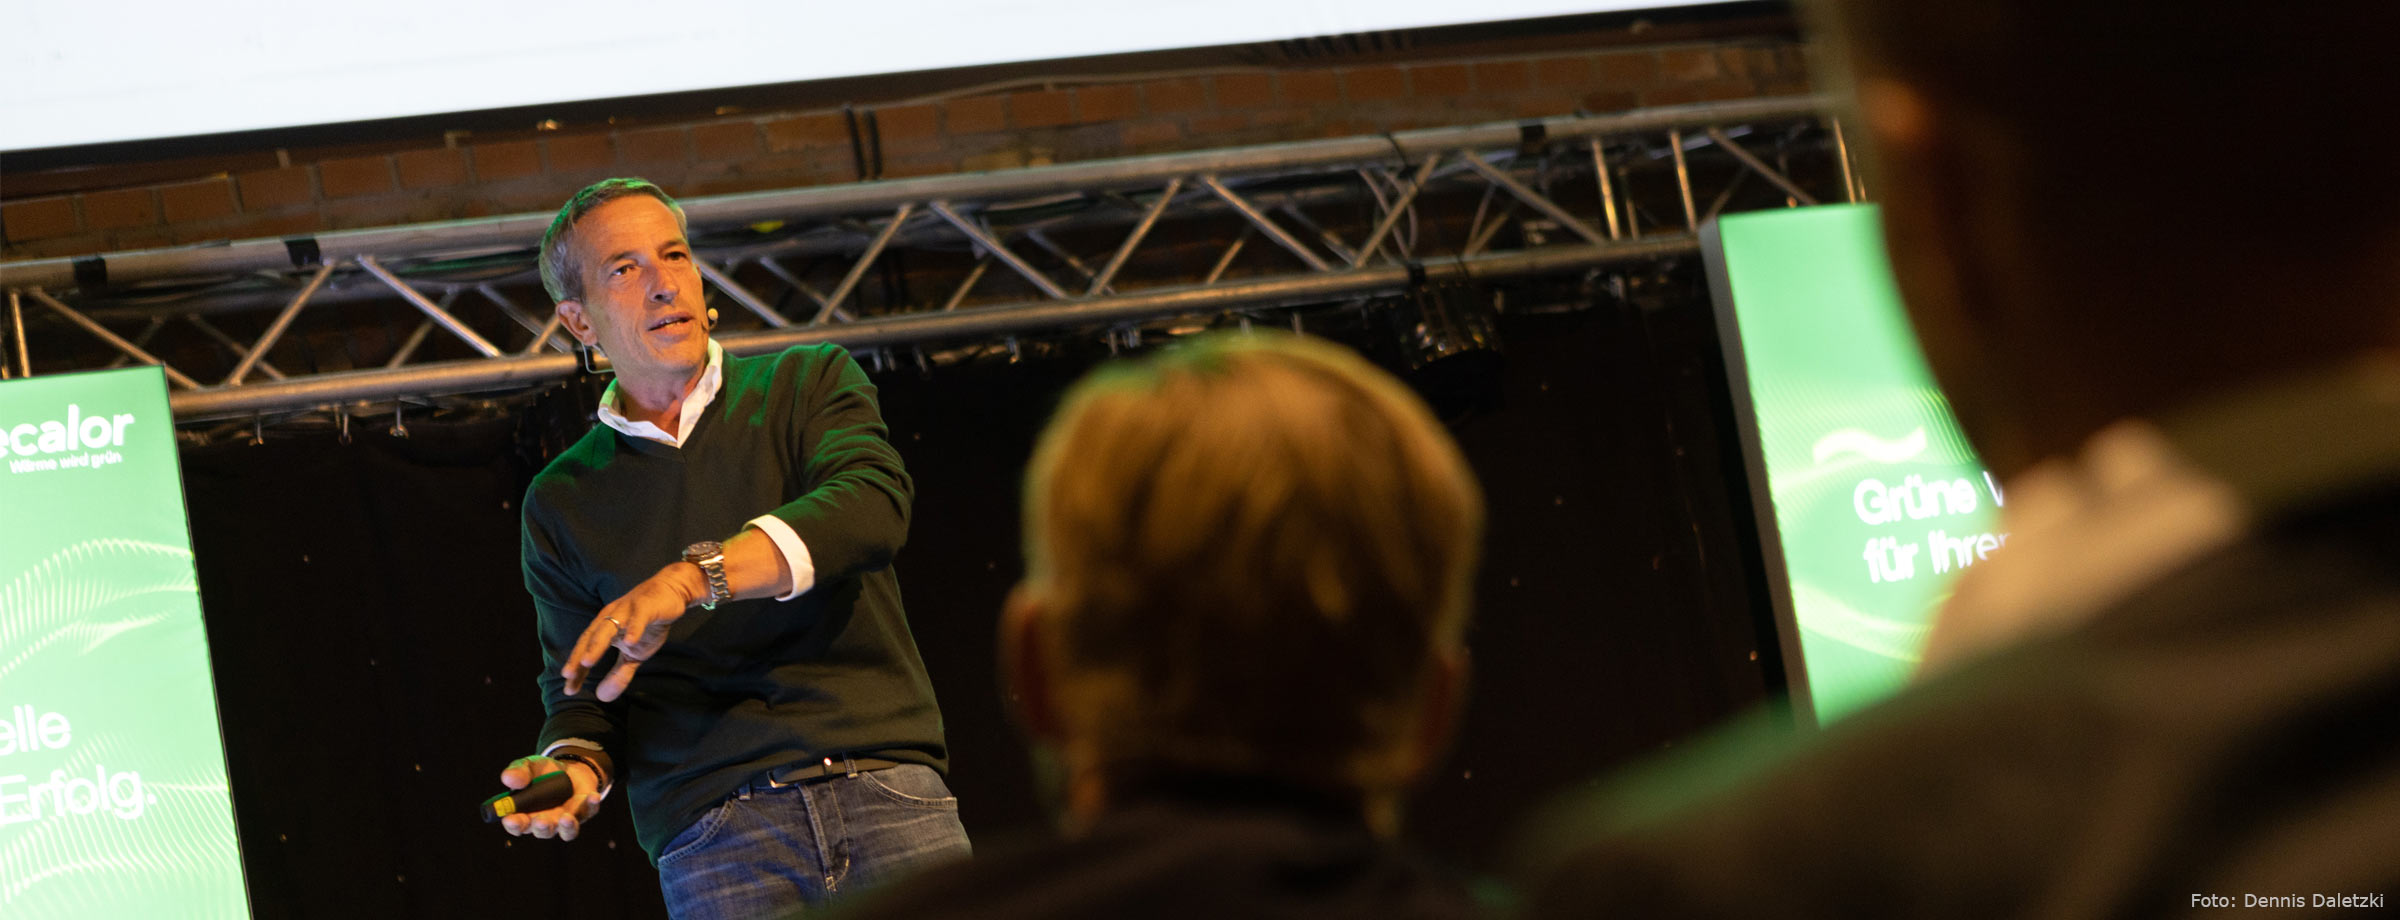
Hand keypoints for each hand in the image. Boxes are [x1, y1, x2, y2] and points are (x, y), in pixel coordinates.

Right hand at [495, 754, 602, 840]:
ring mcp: (567, 819)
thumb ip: (518, 771)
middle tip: (540, 821)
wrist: (569, 768)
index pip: (517, 825)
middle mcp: (547, 822)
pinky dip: (591, 805)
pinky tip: (592, 796)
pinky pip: (589, 811)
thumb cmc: (543, 773)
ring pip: (567, 831)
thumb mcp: (529, 766)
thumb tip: (509, 779)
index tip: (510, 818)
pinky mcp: (585, 811)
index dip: (514, 824)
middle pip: (543, 831)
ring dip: (567, 826)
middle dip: (542, 827)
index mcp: (526, 814)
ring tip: (565, 818)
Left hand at [563, 563, 701, 700]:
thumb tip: (602, 697)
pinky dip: (633, 629)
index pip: (587, 650)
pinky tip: (629, 642)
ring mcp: (627, 610)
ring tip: (587, 661)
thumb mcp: (634, 653)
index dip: (578, 669)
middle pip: (591, 637)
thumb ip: (619, 674)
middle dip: (578, 655)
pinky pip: (638, 618)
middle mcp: (610, 617)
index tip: (569, 689)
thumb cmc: (648, 624)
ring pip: (608, 626)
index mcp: (604, 628)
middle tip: (568, 674)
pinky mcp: (646, 606)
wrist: (671, 593)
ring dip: (596, 644)